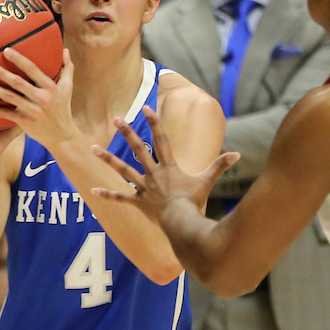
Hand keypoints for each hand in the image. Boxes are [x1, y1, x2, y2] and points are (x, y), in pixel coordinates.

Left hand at [0, 47, 76, 151]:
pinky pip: (5, 115)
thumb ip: (67, 68)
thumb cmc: (63, 108)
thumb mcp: (68, 88)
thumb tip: (65, 49)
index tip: (6, 50)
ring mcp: (32, 111)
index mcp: (50, 87)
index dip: (19, 59)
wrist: (62, 136)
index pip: (33, 70)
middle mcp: (41, 98)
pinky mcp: (24, 122)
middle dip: (2, 73)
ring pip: (10, 98)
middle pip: (18, 83)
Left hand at [91, 106, 238, 223]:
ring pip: (122, 170)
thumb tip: (237, 153)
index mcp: (168, 166)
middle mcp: (153, 173)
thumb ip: (220, 165)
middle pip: (138, 149)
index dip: (153, 122)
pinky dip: (107, 195)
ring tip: (93, 148)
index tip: (145, 107)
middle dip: (127, 132)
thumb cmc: (194, 202)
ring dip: (107, 159)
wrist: (182, 222)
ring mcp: (144, 187)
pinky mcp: (138, 202)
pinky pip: (120, 198)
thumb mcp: (207, 181)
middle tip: (117, 118)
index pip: (161, 139)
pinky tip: (93, 190)